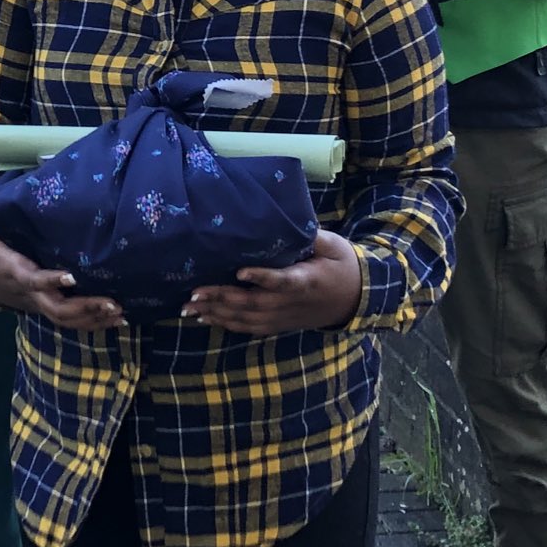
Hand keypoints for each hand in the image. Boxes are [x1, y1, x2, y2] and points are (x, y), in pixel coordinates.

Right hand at [0, 212, 124, 329]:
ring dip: (93, 319)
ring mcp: (40, 303)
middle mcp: (30, 293)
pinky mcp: (49, 306)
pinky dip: (94, 322)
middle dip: (84, 307)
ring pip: (65, 319)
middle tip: (111, 302)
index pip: (33, 280)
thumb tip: (18, 187)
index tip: (71, 276)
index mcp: (16, 270)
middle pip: (56, 309)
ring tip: (119, 313)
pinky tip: (117, 320)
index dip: (50, 281)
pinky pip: (71, 321)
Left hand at [184, 229, 363, 333]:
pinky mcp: (279, 324)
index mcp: (307, 280)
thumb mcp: (333, 245)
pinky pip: (250, 327)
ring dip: (217, 314)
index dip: (262, 278)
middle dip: (222, 298)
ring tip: (189, 308)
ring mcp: (284, 317)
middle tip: (194, 292)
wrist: (357, 299)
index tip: (240, 271)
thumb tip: (287, 218)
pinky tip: (205, 318)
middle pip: (254, 303)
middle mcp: (292, 303)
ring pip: (247, 319)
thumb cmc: (341, 265)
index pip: (283, 281)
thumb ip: (311, 235)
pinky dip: (227, 324)